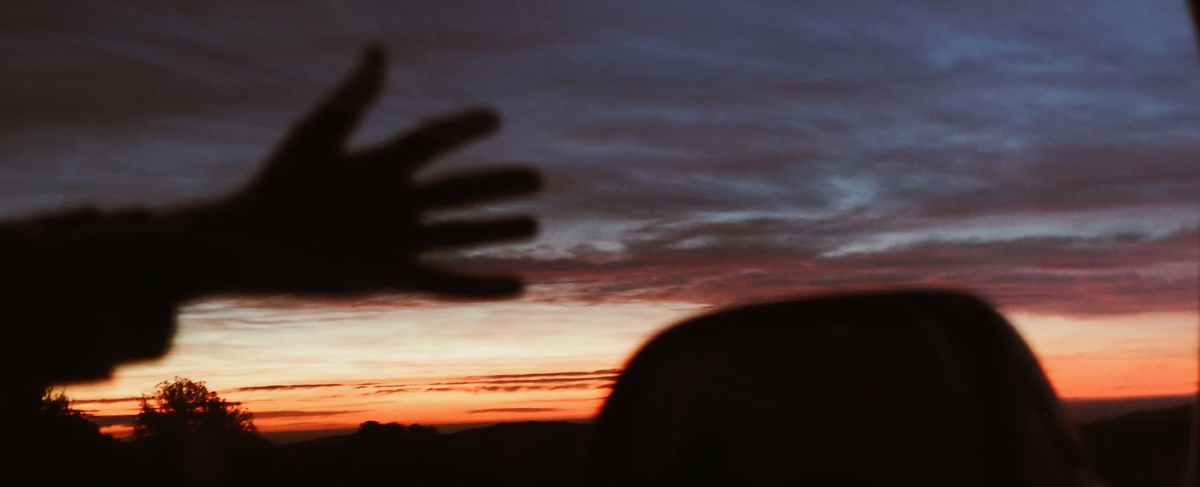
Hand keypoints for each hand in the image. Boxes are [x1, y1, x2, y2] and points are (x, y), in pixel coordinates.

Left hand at [186, 46, 539, 297]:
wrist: (245, 242)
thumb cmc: (277, 184)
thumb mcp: (318, 134)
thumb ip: (354, 96)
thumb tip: (379, 48)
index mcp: (380, 165)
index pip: (432, 142)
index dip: (463, 129)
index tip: (493, 118)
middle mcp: (394, 203)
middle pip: (457, 191)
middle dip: (497, 186)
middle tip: (535, 178)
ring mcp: (395, 240)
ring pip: (457, 234)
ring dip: (494, 230)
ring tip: (532, 223)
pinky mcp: (389, 274)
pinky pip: (444, 282)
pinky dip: (481, 288)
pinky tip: (516, 286)